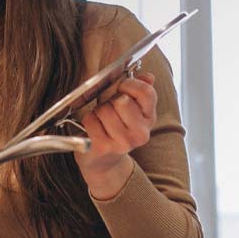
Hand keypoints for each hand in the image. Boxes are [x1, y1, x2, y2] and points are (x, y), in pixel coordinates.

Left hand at [75, 73, 156, 198]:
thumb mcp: (132, 110)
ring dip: (98, 111)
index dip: (130, 84)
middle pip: (121, 100)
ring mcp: (123, 142)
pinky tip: (94, 129)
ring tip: (102, 121)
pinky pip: (91, 120)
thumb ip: (140, 91)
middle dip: (110, 100)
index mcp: (150, 118)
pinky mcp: (104, 147)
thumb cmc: (115, 129)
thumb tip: (147, 76)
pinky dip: (88, 121)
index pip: (146, 92)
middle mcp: (140, 133)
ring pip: (104, 110)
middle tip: (109, 109)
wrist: (105, 161)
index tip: (121, 87)